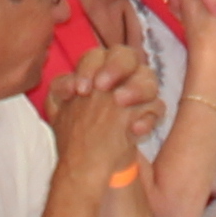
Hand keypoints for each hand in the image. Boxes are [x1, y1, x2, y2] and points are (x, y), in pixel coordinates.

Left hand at [44, 46, 154, 172]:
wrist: (91, 160)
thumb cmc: (77, 125)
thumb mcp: (59, 106)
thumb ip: (59, 88)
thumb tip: (70, 85)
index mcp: (98, 68)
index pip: (96, 56)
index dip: (89, 68)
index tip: (81, 89)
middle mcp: (121, 75)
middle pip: (127, 56)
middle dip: (115, 67)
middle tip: (102, 87)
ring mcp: (138, 92)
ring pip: (148, 78)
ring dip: (135, 88)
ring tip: (120, 101)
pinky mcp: (149, 113)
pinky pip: (157, 107)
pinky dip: (148, 117)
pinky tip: (134, 130)